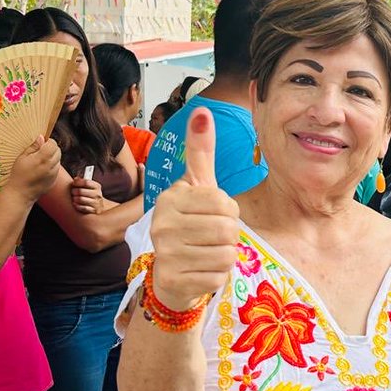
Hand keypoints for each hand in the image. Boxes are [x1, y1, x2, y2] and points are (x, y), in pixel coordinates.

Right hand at [6, 136, 60, 202]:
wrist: (20, 194)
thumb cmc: (19, 175)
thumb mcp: (22, 157)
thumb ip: (33, 147)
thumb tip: (41, 138)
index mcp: (43, 158)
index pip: (53, 144)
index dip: (48, 142)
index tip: (41, 143)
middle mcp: (51, 166)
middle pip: (58, 151)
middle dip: (51, 149)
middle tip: (40, 152)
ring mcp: (54, 174)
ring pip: (58, 160)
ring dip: (52, 158)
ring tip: (40, 162)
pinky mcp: (54, 180)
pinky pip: (56, 169)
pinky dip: (52, 167)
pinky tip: (41, 170)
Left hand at [71, 176, 104, 213]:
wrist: (99, 206)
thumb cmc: (90, 194)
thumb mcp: (89, 186)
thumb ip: (82, 181)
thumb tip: (75, 179)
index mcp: (97, 186)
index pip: (86, 182)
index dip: (77, 182)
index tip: (73, 183)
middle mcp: (97, 194)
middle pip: (81, 191)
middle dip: (74, 191)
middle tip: (72, 192)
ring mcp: (96, 203)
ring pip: (80, 199)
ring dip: (74, 198)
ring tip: (74, 198)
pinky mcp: (93, 210)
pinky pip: (82, 208)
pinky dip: (77, 205)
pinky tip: (75, 204)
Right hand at [150, 108, 239, 311]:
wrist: (171, 274)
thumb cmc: (190, 224)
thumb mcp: (196, 186)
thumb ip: (200, 151)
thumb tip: (202, 111)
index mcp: (170, 198)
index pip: (224, 202)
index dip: (228, 212)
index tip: (211, 215)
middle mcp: (162, 224)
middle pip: (227, 229)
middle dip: (228, 235)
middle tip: (210, 238)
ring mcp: (165, 254)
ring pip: (225, 254)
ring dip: (224, 256)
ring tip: (206, 253)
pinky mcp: (174, 280)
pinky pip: (219, 276)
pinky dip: (217, 276)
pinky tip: (201, 271)